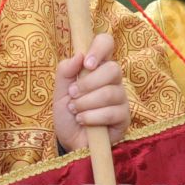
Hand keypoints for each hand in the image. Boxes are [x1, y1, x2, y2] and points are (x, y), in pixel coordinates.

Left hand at [55, 33, 129, 149]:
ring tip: (74, 111)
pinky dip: (91, 117)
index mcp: (97, 66)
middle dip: (88, 84)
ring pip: (110, 92)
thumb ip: (65, 71)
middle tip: (73, 94)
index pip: (106, 43)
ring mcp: (121, 98)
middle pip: (113, 69)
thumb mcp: (60, 92)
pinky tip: (82, 120)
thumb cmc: (68, 114)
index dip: (99, 48)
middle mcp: (113, 80)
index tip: (86, 63)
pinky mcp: (124, 117)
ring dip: (86, 103)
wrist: (70, 141)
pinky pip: (111, 112)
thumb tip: (78, 55)